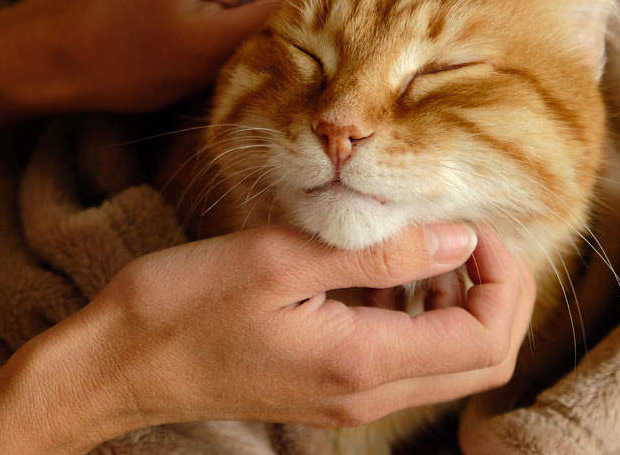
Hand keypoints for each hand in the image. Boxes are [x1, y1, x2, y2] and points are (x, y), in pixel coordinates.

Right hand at [26, 223, 533, 449]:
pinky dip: (411, 310)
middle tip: (461, 231)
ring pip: (446, 361)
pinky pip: (401, 357)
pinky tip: (374, 268)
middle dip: (494, 290)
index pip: (486, 338)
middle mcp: (367, 393)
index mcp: (364, 362)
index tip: (470, 223)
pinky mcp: (327, 385)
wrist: (118, 365)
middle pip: (481, 358)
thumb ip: (377, 252)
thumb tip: (459, 239)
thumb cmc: (182, 308)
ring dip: (454, 299)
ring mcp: (348, 396)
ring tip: (415, 243)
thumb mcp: (278, 260)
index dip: (502, 276)